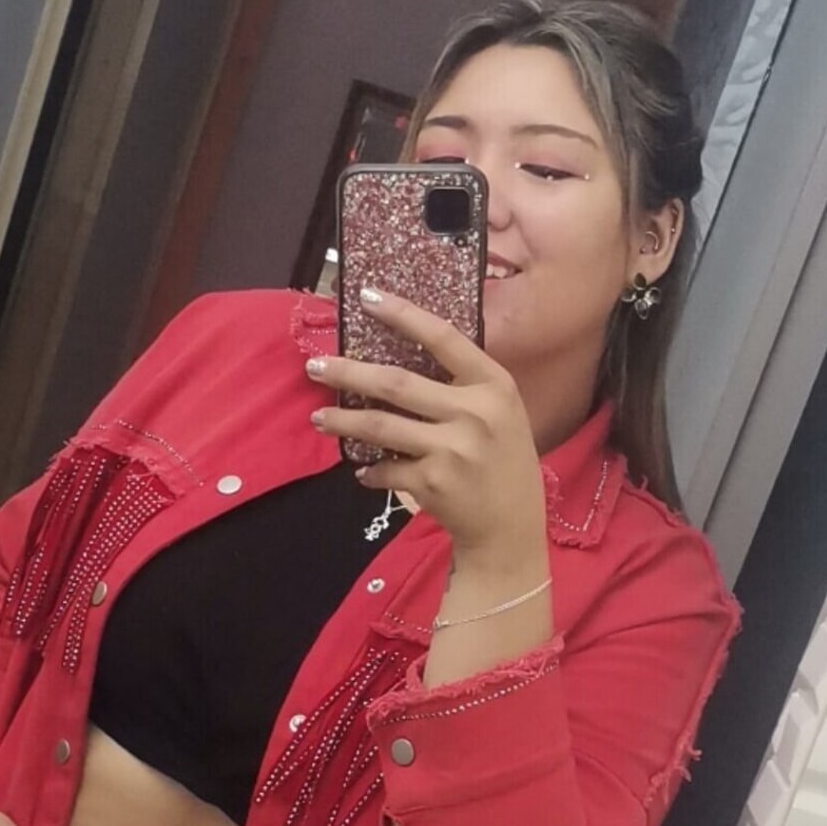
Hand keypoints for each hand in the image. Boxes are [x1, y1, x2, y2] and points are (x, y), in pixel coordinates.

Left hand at [307, 289, 546, 570]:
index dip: (403, 314)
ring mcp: (453, 449)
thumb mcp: (499, 413)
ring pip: (380, 426)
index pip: (443, 337)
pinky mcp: (432, 483)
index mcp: (494, 385)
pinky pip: (385, 469)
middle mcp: (475, 413)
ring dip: (343, 421)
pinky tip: (361, 469)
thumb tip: (396, 364)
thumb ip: (461, 387)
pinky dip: (368, 470)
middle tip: (315, 366)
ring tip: (319, 418)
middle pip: (396, 383)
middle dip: (348, 372)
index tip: (367, 297)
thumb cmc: (502, 462)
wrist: (511, 528)